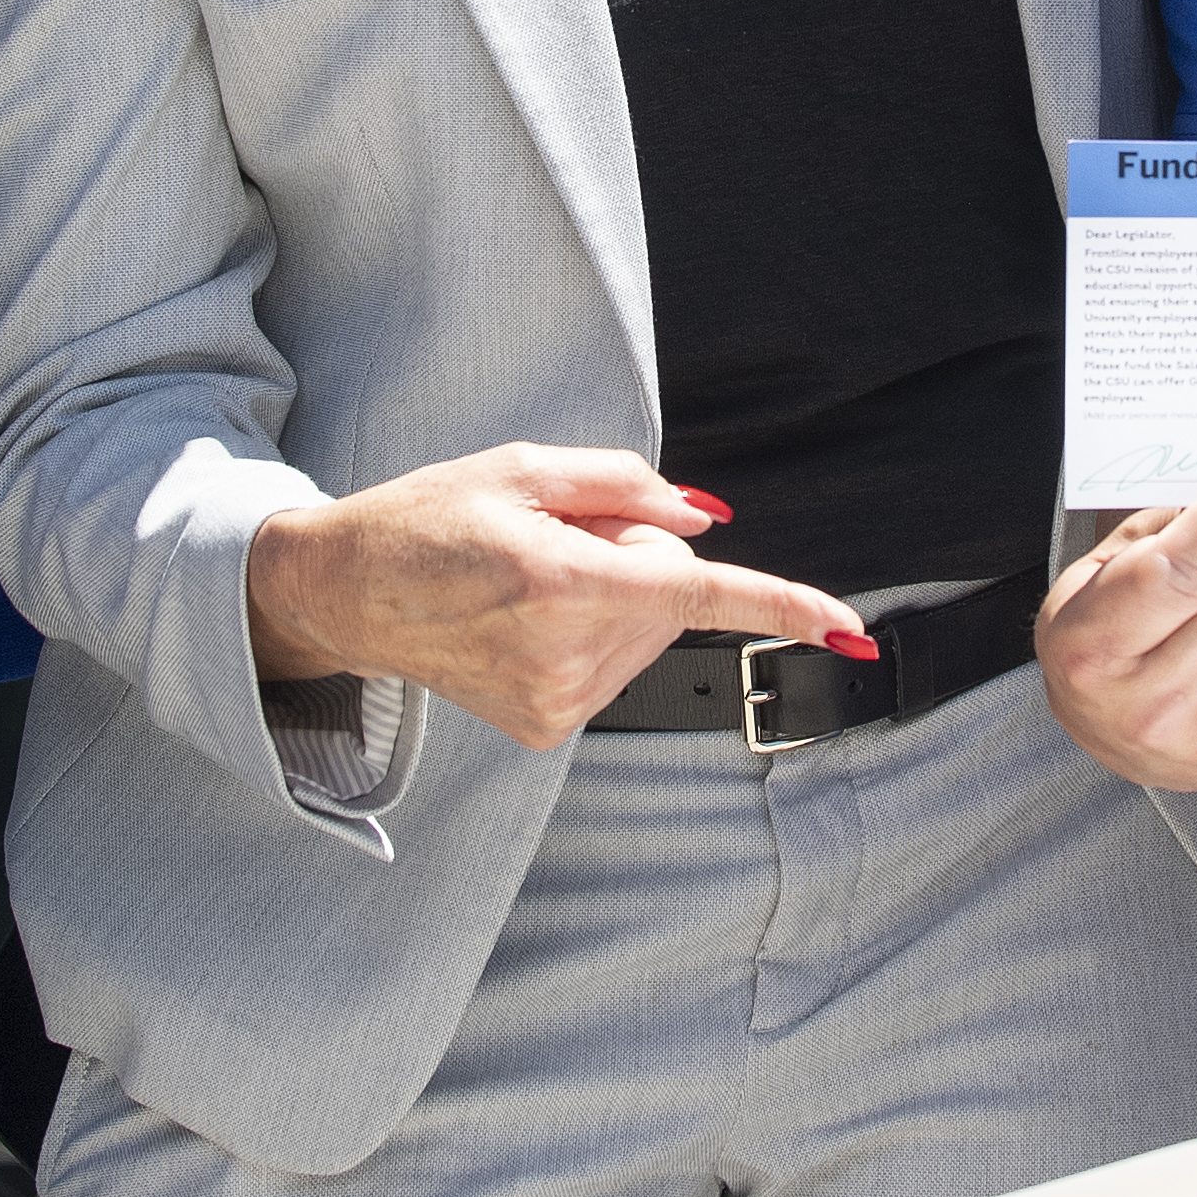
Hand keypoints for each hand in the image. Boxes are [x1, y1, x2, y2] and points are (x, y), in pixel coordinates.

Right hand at [244, 445, 864, 751]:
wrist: (348, 595)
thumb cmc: (429, 516)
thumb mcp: (521, 468)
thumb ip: (622, 486)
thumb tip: (704, 522)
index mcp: (560, 582)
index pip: (697, 593)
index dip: (783, 605)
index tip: (848, 629)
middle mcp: (563, 655)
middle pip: (669, 594)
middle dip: (635, 559)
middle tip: (550, 544)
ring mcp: (554, 702)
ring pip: (646, 632)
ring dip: (609, 598)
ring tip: (526, 583)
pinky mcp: (544, 728)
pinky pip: (612, 666)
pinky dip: (588, 634)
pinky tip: (522, 621)